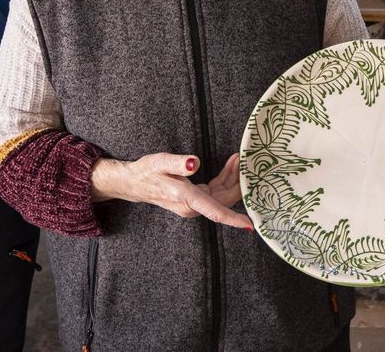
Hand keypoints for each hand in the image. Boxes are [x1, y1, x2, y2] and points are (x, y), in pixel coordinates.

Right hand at [92, 153, 252, 230]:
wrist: (135, 183)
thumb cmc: (147, 172)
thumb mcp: (160, 162)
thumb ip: (178, 163)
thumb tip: (194, 163)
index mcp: (186, 199)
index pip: (215, 211)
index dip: (233, 219)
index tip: (250, 225)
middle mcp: (192, 206)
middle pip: (223, 201)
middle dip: (237, 184)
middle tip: (246, 163)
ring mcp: (194, 204)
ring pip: (221, 196)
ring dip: (232, 179)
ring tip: (238, 160)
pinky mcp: (195, 199)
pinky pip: (215, 192)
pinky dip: (225, 179)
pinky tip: (229, 166)